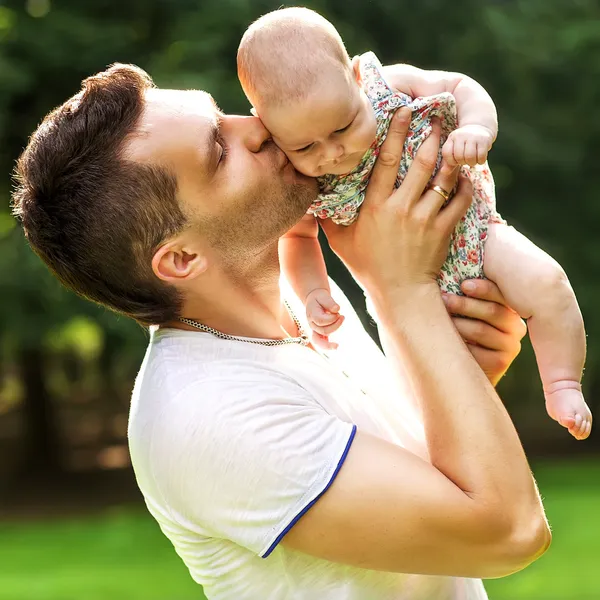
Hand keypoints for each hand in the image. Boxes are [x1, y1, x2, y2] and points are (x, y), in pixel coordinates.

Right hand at [305, 288, 344, 349]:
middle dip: (335, 325)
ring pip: (320, 340)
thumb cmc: (319, 298)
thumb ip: (329, 302)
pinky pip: (320, 343)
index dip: (332, 318)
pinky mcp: (319, 332)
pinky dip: (327, 346)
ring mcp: (315, 329)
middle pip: (323, 331)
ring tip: (338, 342)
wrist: (314, 299)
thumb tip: (337, 309)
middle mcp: (312, 324)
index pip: (321, 321)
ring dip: (331, 339)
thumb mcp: (323, 295)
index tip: (338, 312)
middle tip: (342, 316)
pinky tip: (335, 347)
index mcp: (312, 314)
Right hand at [321, 108, 471, 300]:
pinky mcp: (443, 230)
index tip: (404, 110)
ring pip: (442, 179)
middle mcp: (400, 209)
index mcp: (374, 207)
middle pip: (419, 163)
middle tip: (437, 117)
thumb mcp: (340, 242)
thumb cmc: (367, 266)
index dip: (396, 133)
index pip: (385, 162)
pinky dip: (465, 186)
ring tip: (455, 139)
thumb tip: (314, 195)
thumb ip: (329, 217)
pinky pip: (460, 201)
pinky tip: (466, 174)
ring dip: (450, 156)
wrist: (399, 294)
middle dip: (429, 135)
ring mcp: (424, 220)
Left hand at [442, 124, 493, 166]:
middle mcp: (461, 135)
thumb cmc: (464, 144)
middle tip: (466, 160)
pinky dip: (480, 161)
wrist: (479, 128)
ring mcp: (473, 136)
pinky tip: (480, 159)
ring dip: (472, 163)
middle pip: (459, 156)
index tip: (456, 160)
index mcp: (451, 138)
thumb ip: (449, 162)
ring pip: (470, 157)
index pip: (447, 153)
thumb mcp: (454, 150)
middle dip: (462, 162)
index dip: (451, 161)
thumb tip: (444, 172)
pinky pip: (481, 156)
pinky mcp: (484, 139)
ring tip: (472, 160)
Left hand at [442, 279, 526, 384]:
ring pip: (481, 330)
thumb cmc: (462, 328)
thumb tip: (454, 268)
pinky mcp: (500, 364)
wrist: (464, 366)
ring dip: (457, 323)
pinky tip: (446, 340)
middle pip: (492, 311)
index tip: (463, 285)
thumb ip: (468, 294)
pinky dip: (458, 344)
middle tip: (444, 299)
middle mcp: (516, 327)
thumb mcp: (468, 310)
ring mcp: (510, 346)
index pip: (501, 295)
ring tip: (440, 319)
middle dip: (465, 304)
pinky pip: (476, 350)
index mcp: (510, 309)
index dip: (483, 288)